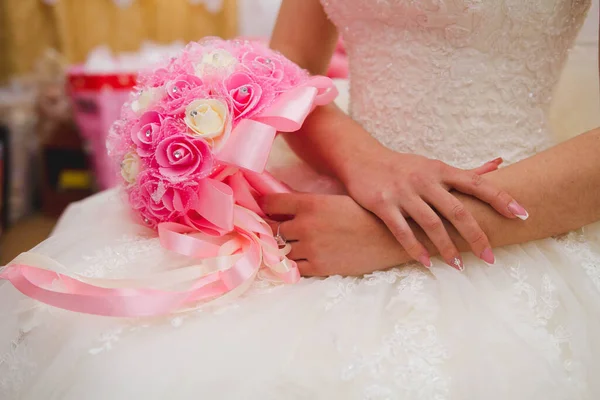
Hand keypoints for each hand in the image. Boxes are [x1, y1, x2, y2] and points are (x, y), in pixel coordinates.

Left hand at [261, 193, 410, 275]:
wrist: (388, 237)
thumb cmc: (365, 214)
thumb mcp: (334, 200)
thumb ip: (308, 203)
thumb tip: (286, 207)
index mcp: (309, 203)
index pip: (271, 203)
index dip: (267, 206)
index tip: (268, 209)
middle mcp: (305, 225)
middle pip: (275, 229)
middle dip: (278, 230)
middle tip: (283, 231)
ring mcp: (310, 248)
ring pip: (283, 251)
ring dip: (287, 249)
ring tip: (297, 246)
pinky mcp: (319, 267)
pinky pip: (296, 269)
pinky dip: (297, 265)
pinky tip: (305, 259)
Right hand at [341, 147, 527, 268]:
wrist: (362, 160)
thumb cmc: (403, 167)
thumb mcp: (434, 165)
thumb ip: (466, 172)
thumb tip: (498, 165)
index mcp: (440, 170)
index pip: (477, 184)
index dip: (500, 198)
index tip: (522, 215)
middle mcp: (424, 180)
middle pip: (457, 210)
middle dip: (476, 235)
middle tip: (490, 257)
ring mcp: (403, 193)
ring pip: (431, 224)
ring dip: (447, 248)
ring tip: (459, 266)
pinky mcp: (383, 204)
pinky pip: (402, 231)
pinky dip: (415, 249)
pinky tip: (426, 262)